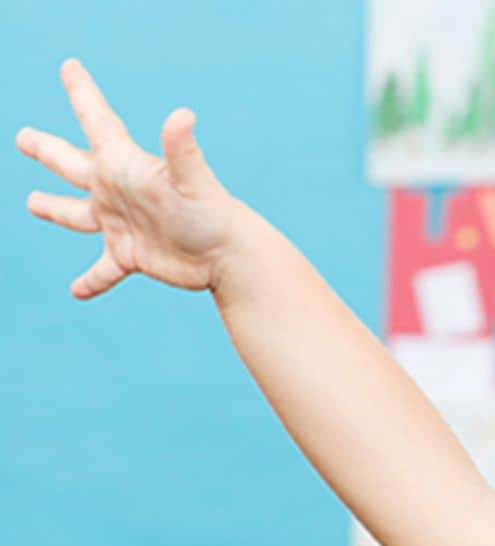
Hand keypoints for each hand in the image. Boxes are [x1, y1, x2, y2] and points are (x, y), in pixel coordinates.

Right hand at [17, 60, 244, 299]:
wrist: (230, 257)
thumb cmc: (212, 214)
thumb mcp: (192, 180)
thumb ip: (182, 150)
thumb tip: (183, 115)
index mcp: (125, 165)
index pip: (96, 120)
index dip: (82, 93)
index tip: (70, 66)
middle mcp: (118, 191)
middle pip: (72, 165)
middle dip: (47, 150)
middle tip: (23, 136)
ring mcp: (122, 225)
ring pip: (76, 215)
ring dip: (55, 209)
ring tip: (33, 202)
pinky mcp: (130, 257)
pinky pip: (103, 271)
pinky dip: (91, 280)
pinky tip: (77, 291)